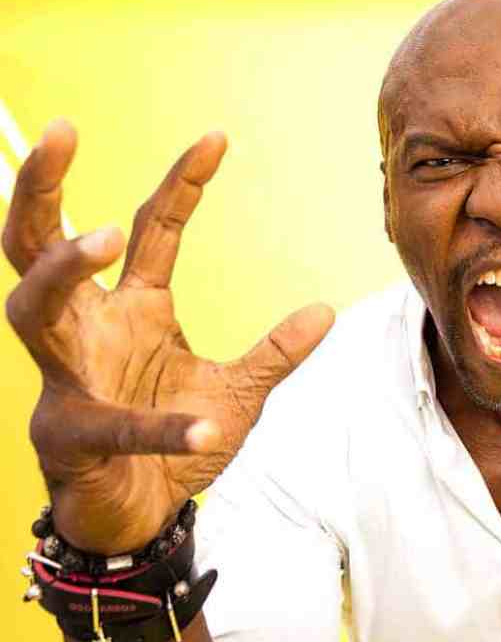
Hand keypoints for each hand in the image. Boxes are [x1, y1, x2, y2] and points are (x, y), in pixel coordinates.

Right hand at [3, 121, 334, 554]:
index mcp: (134, 311)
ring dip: (63, 268)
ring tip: (109, 237)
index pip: (151, 230)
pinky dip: (160, 429)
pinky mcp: (72, 436)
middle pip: (42, 244)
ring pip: (34, 306)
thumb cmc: (180, 444)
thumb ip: (277, 351)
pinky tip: (202, 432)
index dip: (181, 183)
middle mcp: (90, 331)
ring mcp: (70, 378)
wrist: (142, 514)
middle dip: (44, 186)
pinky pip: (113, 425)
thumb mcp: (241, 392)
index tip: (218, 137)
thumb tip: (325, 309)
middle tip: (62, 127)